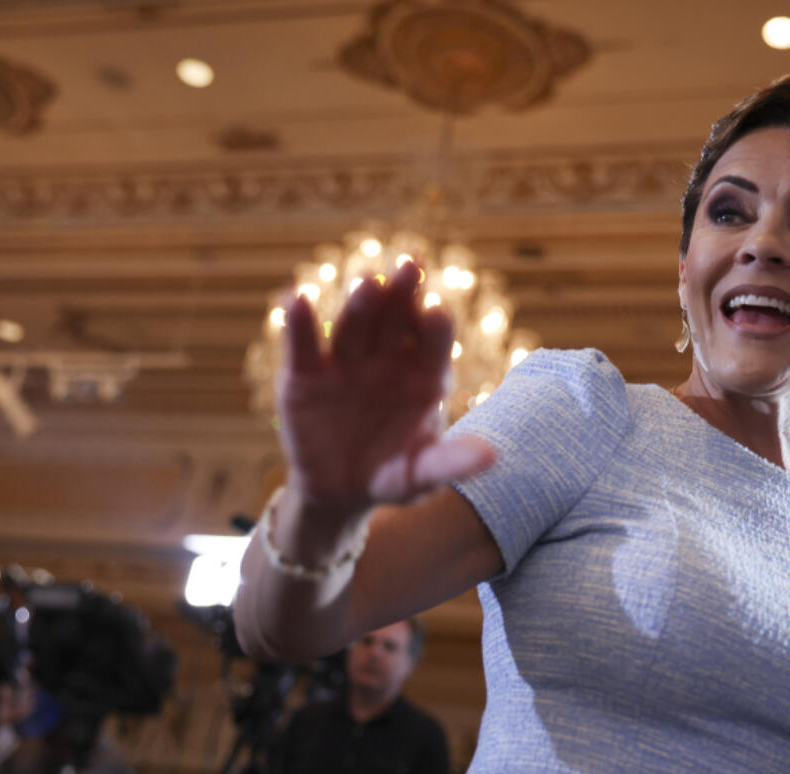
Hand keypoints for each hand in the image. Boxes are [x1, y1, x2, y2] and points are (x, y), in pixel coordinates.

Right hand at [276, 261, 494, 504]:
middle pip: (395, 318)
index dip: (435, 326)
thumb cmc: (392, 476)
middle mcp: (386, 357)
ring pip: (353, 324)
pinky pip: (303, 344)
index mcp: (423, 373)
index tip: (437, 312)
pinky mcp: (305, 373)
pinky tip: (297, 299)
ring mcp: (346, 361)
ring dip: (359, 302)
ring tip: (365, 283)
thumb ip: (453, 462)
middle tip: (409, 266)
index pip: (433, 341)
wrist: (339, 491)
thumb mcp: (422, 474)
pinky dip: (299, 322)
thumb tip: (492, 458)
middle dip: (401, 293)